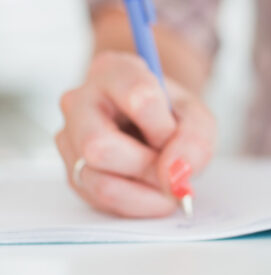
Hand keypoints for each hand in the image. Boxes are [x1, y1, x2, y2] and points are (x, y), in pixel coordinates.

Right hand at [55, 51, 215, 216]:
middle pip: (100, 146)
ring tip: (167, 184)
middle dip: (147, 166)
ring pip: (99, 180)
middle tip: (171, 168)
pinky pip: (100, 200)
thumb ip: (196, 139)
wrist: (153, 127)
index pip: (138, 97)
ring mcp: (69, 138)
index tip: (174, 134)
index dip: (164, 127)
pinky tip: (153, 192)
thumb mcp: (197, 118)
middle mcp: (79, 101)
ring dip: (145, 191)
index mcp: (113, 71)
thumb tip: (174, 175)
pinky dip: (136, 203)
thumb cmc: (172, 117)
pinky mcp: (71, 172)